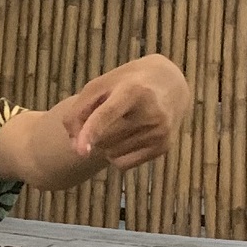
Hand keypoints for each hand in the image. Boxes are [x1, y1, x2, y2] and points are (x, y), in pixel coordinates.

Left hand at [54, 55, 191, 170]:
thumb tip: (77, 149)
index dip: (92, 131)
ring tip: (122, 121)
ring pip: (110, 153)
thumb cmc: (126, 83)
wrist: (169, 82)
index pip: (108, 114)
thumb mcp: (99, 86)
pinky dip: (116, 154)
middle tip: (110, 112)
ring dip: (106, 143)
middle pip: (103, 139)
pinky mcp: (164, 146)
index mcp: (132, 90)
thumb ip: (77, 113)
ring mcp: (159, 131)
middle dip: (96, 132)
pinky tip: (127, 136)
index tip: (80, 152)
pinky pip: (123, 164)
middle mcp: (151, 112)